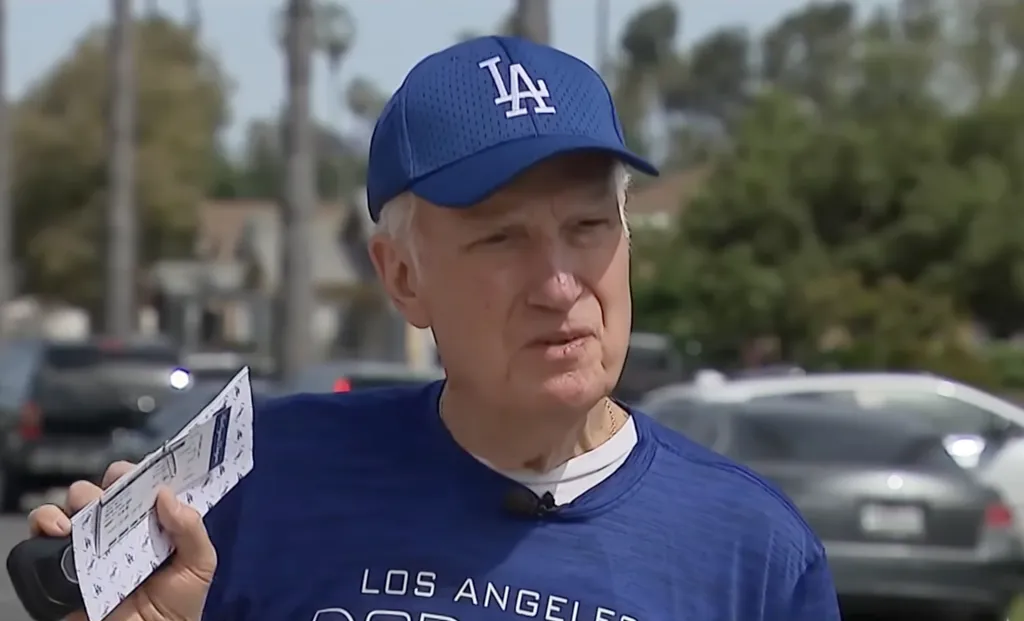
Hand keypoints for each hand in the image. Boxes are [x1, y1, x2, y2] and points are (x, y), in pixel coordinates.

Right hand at [27, 461, 216, 620]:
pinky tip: (62, 530)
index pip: (142, 484)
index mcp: (152, 522)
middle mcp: (119, 527)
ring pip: (75, 501)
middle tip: (117, 493)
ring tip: (88, 516)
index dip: (142, 473)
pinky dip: (47, 522)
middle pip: (107, 487)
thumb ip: (191, 529)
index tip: (145, 473)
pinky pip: (44, 531)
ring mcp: (90, 542)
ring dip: (80, 499)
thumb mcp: (199, 564)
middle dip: (111, 482)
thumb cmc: (177, 605)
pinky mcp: (61, 561)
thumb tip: (165, 494)